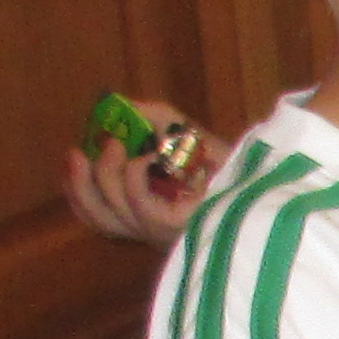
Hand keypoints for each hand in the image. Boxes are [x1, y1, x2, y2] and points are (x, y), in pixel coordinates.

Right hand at [63, 99, 216, 245]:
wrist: (265, 171)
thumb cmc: (226, 158)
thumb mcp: (182, 132)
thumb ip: (151, 119)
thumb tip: (120, 107)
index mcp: (148, 212)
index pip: (100, 215)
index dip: (78, 190)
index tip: (73, 157)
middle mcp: (154, 228)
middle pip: (100, 219)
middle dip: (80, 185)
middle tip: (78, 152)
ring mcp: (166, 231)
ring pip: (113, 213)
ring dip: (106, 175)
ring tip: (116, 144)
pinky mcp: (180, 228)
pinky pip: (140, 208)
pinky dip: (134, 178)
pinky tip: (147, 158)